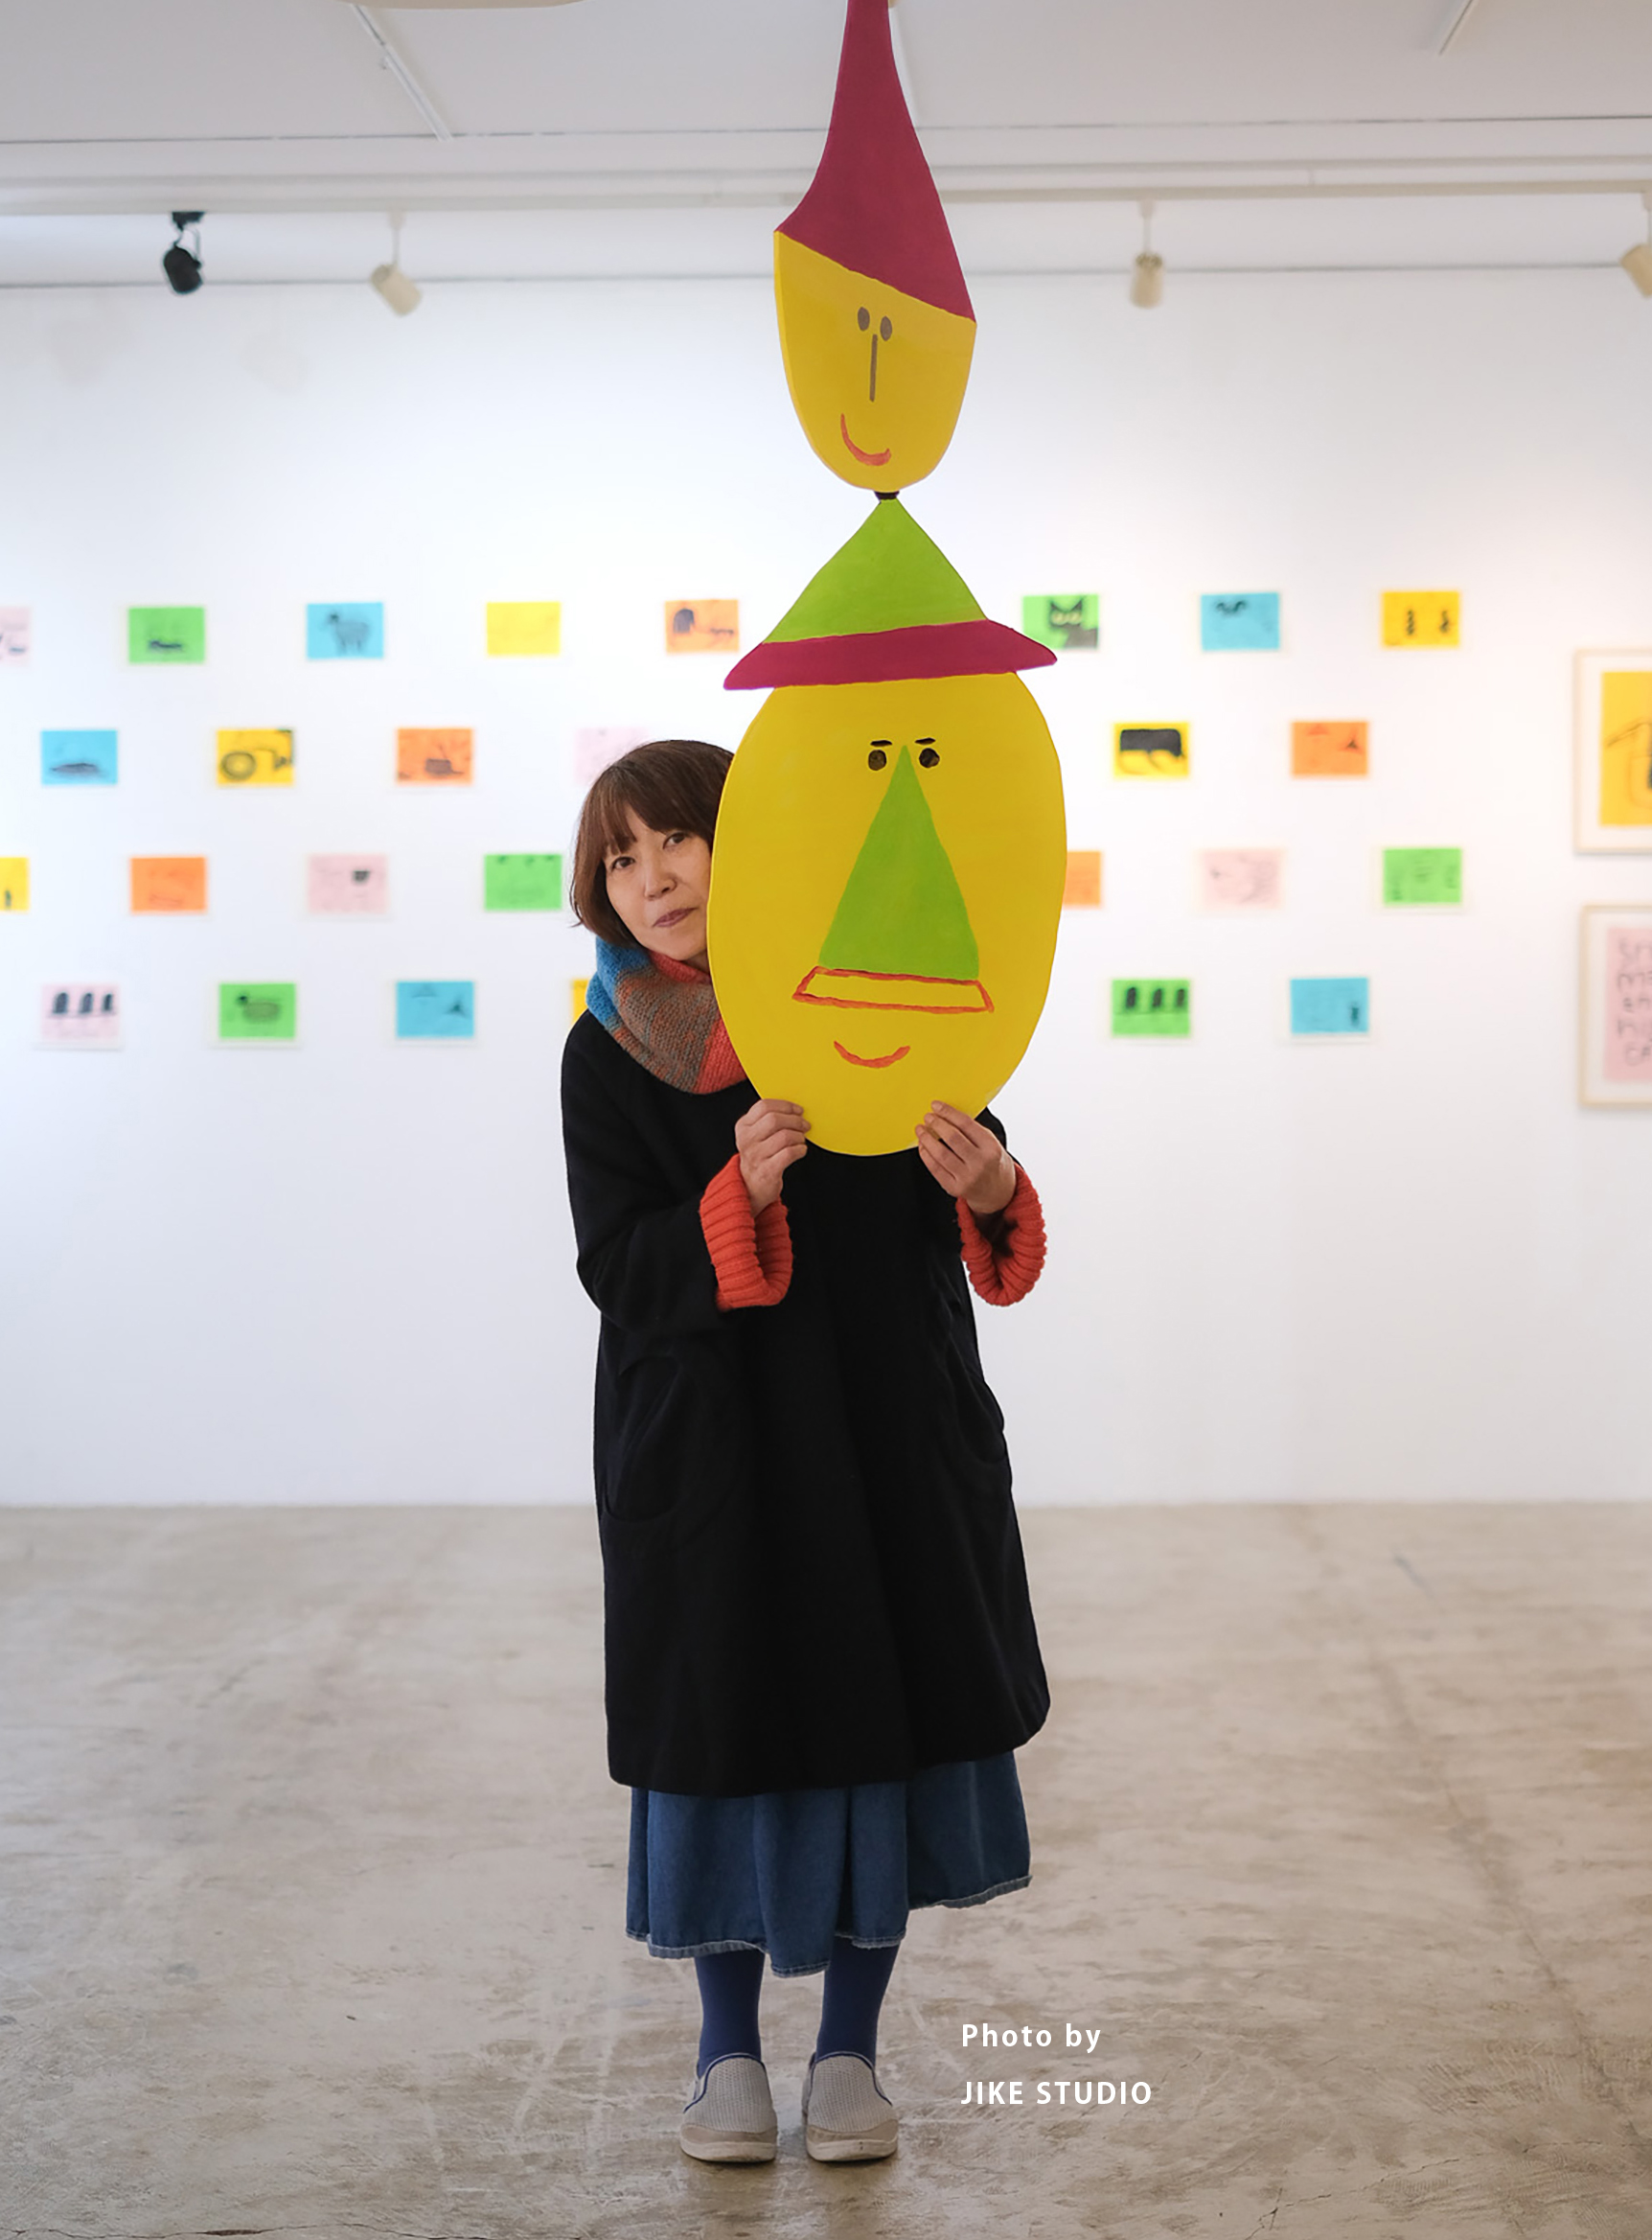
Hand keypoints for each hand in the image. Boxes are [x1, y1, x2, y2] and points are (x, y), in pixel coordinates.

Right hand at [735, 1099, 808, 1214]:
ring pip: (785, 1136)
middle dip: (795, 1120)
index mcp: (743, 1126)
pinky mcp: (767, 1170)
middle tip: (804, 1125)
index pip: (764, 1106)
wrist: (750, 1186)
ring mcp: (756, 1155)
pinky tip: (801, 1150)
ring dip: (799, 1136)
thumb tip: (794, 1109)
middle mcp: (747, 1140)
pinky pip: (789, 1153)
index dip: (785, 1106)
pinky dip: (800, 1150)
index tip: (797, 1110)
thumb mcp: (755, 1134)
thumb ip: (767, 1119)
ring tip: (800, 1140)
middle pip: (774, 1120)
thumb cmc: (758, 1156)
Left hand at [915, 1103, 1017, 1216]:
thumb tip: (946, 1115)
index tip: (936, 1106)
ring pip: (940, 1153)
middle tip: (928, 1117)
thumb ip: (972, 1131)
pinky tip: (923, 1146)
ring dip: (926, 1138)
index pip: (966, 1124)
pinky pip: (935, 1168)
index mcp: (991, 1148)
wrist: (998, 1193)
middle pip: (952, 1137)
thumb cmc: (992, 1163)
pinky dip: (926, 1154)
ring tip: (921, 1130)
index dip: (948, 1112)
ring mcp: (967, 1177)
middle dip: (936, 1124)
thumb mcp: (991, 1144)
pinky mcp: (954, 1188)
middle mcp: (980, 1163)